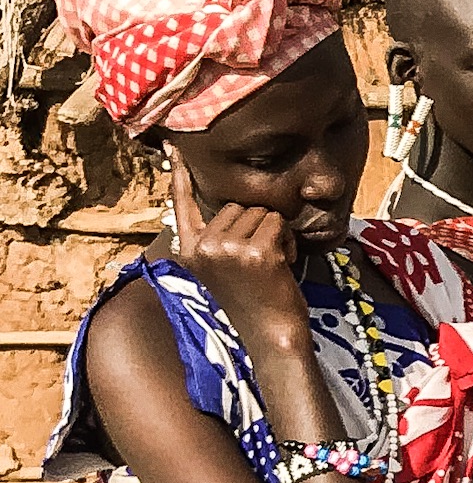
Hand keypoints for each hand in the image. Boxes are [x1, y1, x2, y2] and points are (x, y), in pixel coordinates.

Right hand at [166, 149, 305, 348]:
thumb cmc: (253, 302)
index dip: (180, 174)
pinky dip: (289, 242)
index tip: (173, 146)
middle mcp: (203, 247)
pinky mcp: (256, 252)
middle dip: (256, 227)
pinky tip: (283, 266)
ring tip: (271, 265)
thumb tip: (228, 207)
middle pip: (236, 206)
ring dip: (274, 234)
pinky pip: (278, 224)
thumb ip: (217, 239)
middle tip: (260, 261)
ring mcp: (228, 249)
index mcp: (189, 250)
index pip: (182, 203)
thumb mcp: (223, 267)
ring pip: (260, 212)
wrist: (271, 336)